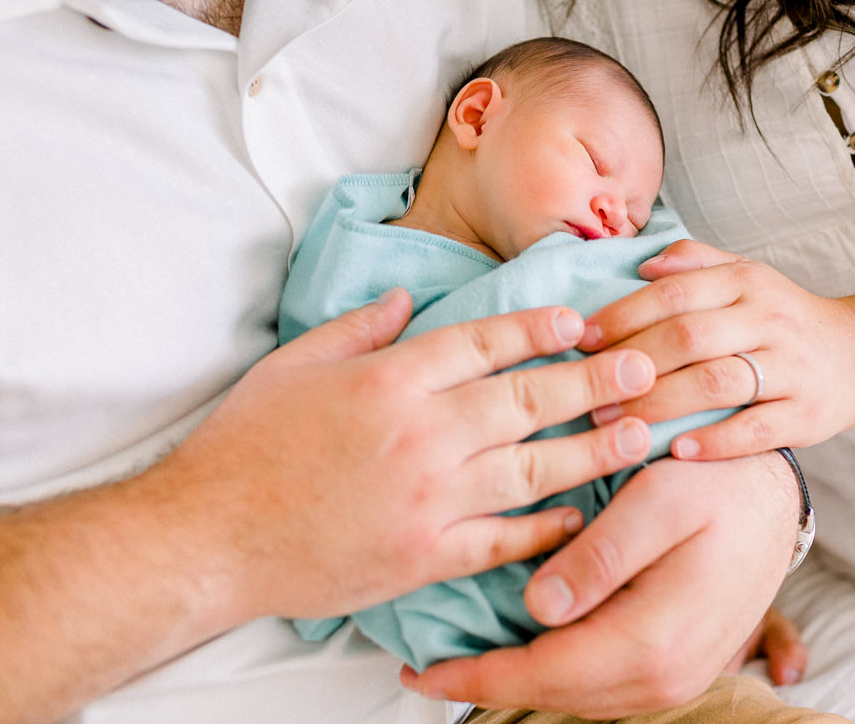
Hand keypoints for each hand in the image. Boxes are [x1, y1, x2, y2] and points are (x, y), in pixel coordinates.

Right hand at [159, 287, 658, 622]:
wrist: (207, 537)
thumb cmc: (244, 445)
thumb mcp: (295, 363)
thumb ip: (361, 328)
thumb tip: (412, 299)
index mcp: (389, 380)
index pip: (485, 342)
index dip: (540, 328)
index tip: (581, 321)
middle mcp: (420, 435)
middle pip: (527, 400)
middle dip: (594, 382)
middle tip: (646, 368)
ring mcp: (428, 500)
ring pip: (531, 469)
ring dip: (592, 451)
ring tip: (637, 433)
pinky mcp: (424, 556)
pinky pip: (502, 540)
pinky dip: (545, 528)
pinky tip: (580, 514)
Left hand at [402, 451, 799, 717]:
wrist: (778, 497)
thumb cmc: (719, 484)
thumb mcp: (659, 500)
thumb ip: (599, 557)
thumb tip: (538, 610)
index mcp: (655, 638)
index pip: (543, 673)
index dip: (475, 675)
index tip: (420, 670)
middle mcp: (668, 675)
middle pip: (555, 694)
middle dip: (487, 683)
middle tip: (427, 666)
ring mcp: (677, 676)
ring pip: (577, 695)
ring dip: (520, 680)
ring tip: (466, 660)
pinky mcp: (678, 665)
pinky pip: (602, 685)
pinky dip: (556, 674)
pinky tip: (528, 650)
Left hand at [581, 239, 854, 459]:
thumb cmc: (782, 318)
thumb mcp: (745, 277)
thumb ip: (694, 263)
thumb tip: (641, 264)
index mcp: (746, 283)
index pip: (675, 294)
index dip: (624, 316)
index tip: (583, 339)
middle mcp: (770, 320)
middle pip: (690, 338)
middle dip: (632, 364)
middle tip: (587, 388)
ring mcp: (792, 368)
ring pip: (717, 383)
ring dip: (660, 404)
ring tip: (616, 423)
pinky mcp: (807, 415)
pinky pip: (757, 429)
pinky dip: (716, 441)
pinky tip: (678, 450)